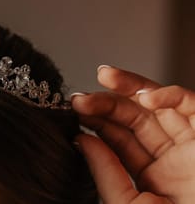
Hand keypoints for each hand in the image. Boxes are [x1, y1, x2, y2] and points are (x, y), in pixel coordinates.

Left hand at [72, 66, 194, 203]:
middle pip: (134, 119)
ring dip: (131, 88)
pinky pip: (192, 105)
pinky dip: (170, 96)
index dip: (97, 122)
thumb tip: (81, 139)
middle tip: (80, 98)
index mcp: (152, 177)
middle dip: (106, 103)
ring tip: (104, 78)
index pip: (119, 140)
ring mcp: (192, 145)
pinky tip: (145, 98)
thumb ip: (106, 172)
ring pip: (159, 106)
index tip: (73, 110)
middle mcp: (172, 158)